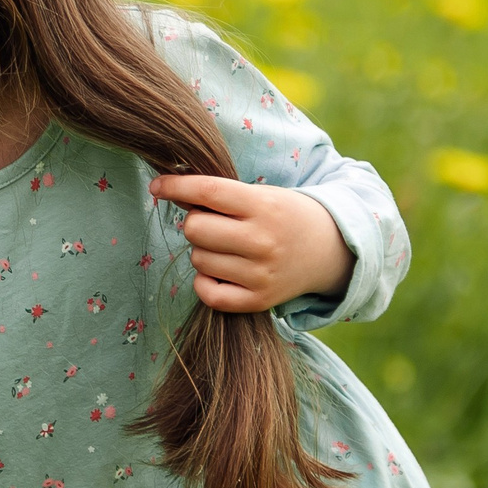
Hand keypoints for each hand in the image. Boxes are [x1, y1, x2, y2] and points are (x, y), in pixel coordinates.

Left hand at [147, 175, 353, 314]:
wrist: (330, 250)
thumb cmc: (284, 216)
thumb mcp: (261, 195)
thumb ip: (220, 195)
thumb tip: (169, 191)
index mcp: (263, 207)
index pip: (207, 191)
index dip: (175, 186)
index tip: (157, 186)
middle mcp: (262, 241)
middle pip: (194, 228)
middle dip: (195, 222)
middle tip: (214, 224)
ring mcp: (261, 274)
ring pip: (198, 259)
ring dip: (203, 251)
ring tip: (226, 247)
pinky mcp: (259, 301)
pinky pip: (208, 294)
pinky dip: (205, 282)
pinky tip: (218, 271)